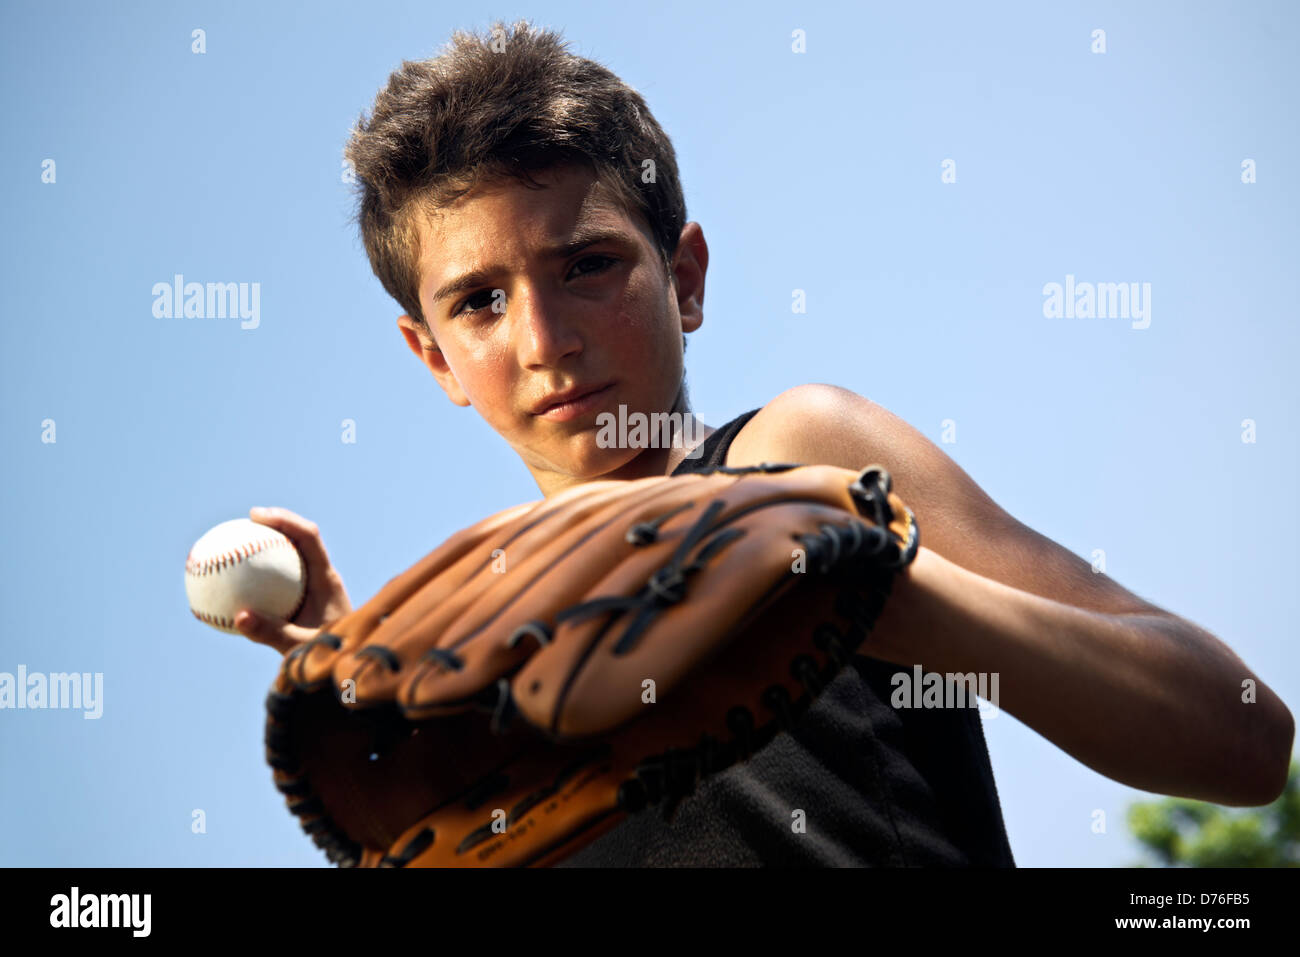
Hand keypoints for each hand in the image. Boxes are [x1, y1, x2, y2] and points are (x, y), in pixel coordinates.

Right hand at [235, 506, 353, 654]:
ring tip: (236, 543)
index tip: (257, 516)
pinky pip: (282, 581)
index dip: (286, 519)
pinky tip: (232, 585)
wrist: (347, 666)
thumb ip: (272, 633)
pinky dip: (261, 578)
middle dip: (275, 524)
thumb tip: (239, 617)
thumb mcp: (299, 647)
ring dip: (268, 547)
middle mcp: (323, 578)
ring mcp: (316, 588)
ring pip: (291, 558)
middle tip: (246, 520)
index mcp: (327, 580)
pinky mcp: (307, 601)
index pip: (310, 537)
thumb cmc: (328, 656)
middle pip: (300, 538)